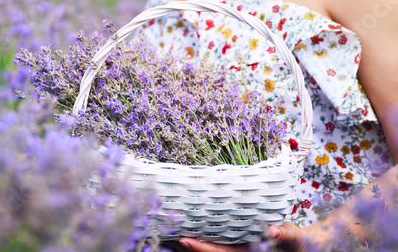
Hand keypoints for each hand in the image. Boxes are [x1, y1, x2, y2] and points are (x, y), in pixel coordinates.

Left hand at [177, 222, 323, 251]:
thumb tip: (273, 231)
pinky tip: (192, 225)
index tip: (185, 240)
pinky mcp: (239, 241)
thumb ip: (285, 236)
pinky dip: (204, 234)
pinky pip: (218, 240)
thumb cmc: (301, 244)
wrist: (307, 247)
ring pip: (211, 247)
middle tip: (167, 232)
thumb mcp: (296, 239)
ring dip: (191, 241)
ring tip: (170, 229)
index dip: (202, 248)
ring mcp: (238, 248)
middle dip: (188, 245)